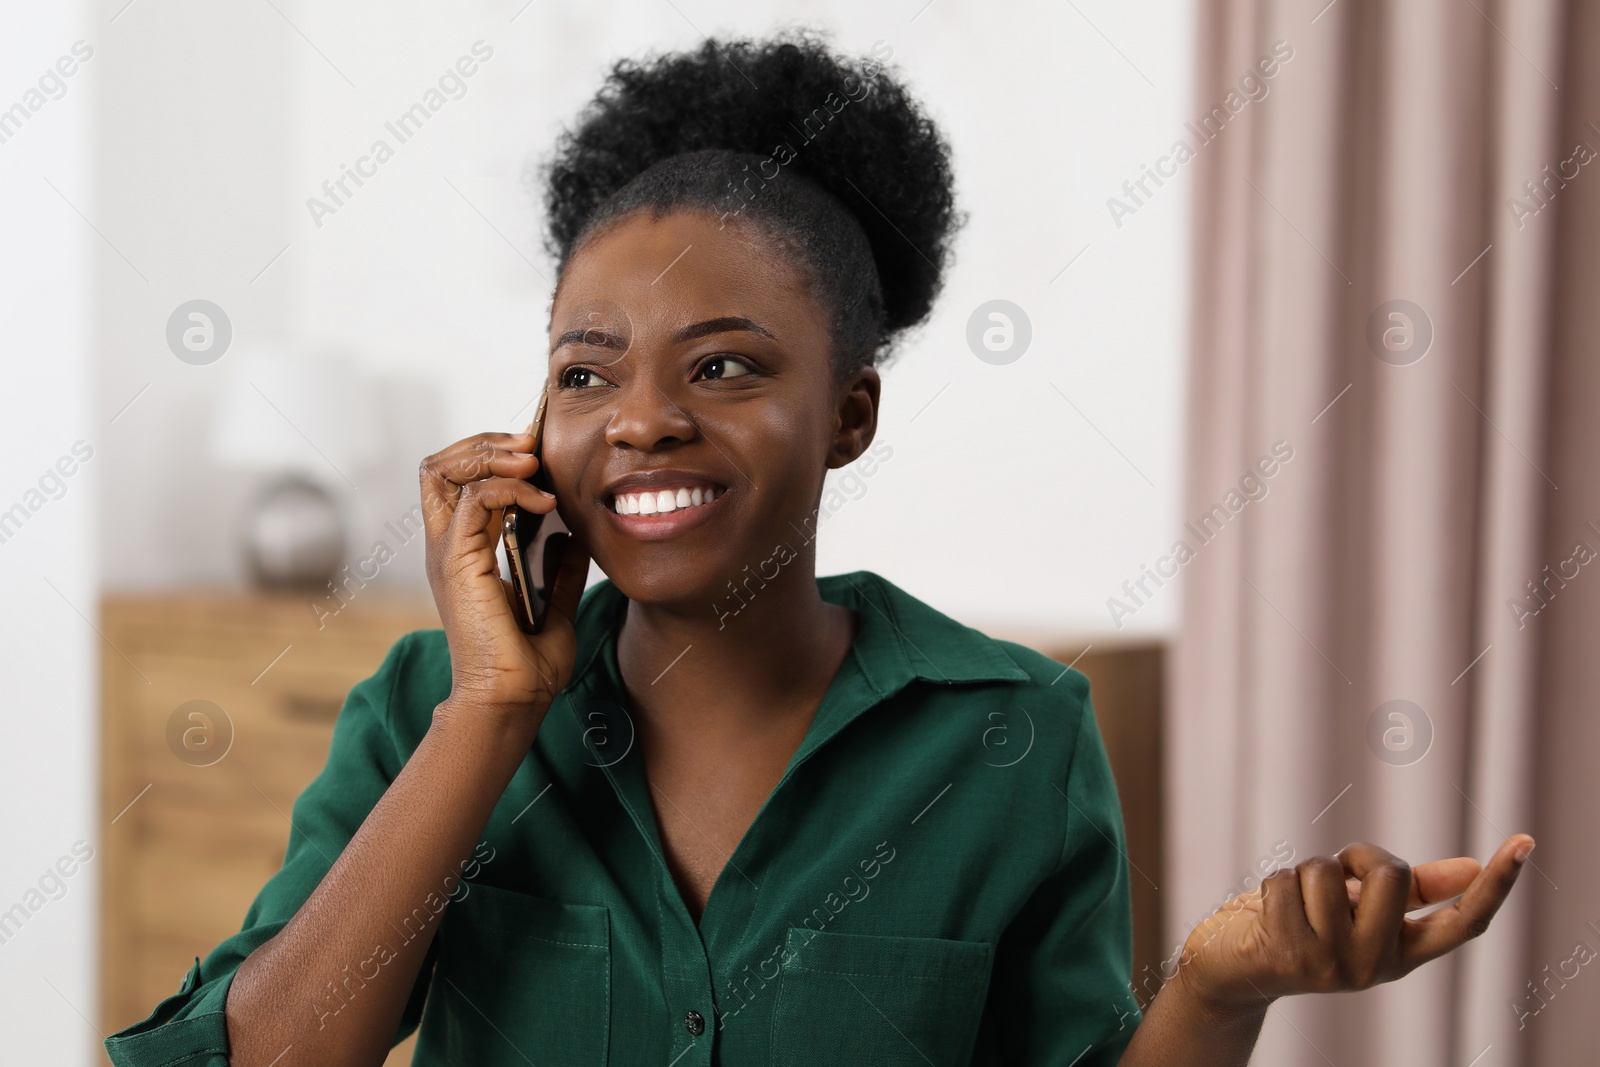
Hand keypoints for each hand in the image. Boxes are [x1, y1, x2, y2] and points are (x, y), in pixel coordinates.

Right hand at [419, 431, 590, 721]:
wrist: (514, 699)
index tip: (537, 459)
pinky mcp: (459, 562)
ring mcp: (448, 552)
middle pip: (439, 466)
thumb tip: (573, 541)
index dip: (491, 457)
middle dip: (485, 443)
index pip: (458, 481)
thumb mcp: (553, 607)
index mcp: (465, 554)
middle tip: (530, 446)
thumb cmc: (528, 666)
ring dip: (492, 454)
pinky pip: (474, 499)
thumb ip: (560, 572)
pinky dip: (510, 487)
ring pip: (444, 470)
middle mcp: (448, 547)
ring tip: (532, 461)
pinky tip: (544, 502)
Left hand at [1174, 834, 1535, 1015]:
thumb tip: (1470, 867)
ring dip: (1303, 873)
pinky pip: (1284, 879)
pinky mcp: (1289, 955)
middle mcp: (1374, 967)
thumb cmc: (1301, 928)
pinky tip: (1265, 915)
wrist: (1232, 969)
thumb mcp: (1359, 911)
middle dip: (1359, 856)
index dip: (1494, 885)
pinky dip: (1272, 883)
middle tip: (1336, 873)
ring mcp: (1332, 966)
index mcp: (1401, 955)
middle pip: (1391, 875)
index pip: (1461, 922)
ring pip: (1328, 872)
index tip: (1523, 843)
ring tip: (1292, 905)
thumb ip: (1412, 891)